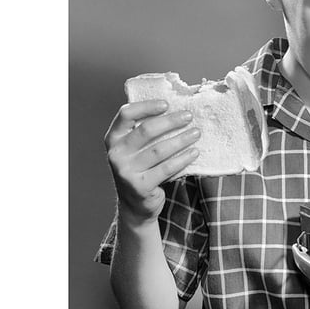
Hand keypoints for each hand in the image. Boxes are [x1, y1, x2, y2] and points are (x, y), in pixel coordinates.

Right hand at [104, 100, 200, 224]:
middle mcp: (116, 154)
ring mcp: (126, 171)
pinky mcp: (140, 186)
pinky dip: (183, 159)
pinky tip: (194, 152)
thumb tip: (175, 108)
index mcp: (113, 139)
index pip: (126, 114)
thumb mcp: (135, 149)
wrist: (135, 204)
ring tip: (196, 133)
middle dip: (170, 121)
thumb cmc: (140, 168)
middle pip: (146, 130)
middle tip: (189, 116)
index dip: (147, 106)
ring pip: (159, 150)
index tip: (167, 104)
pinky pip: (166, 168)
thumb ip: (143, 130)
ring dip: (181, 139)